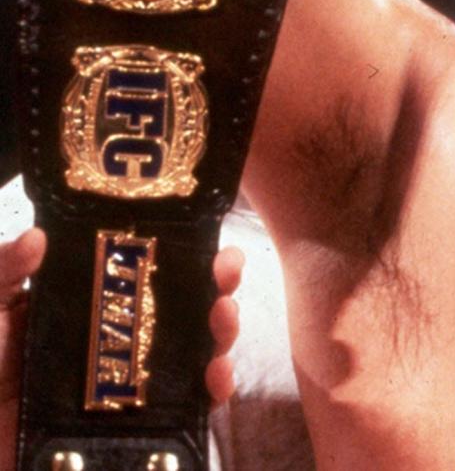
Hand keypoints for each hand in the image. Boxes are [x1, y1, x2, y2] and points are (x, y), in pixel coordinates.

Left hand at [0, 228, 240, 470]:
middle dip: (216, 283)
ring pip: (196, 349)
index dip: (183, 248)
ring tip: (224, 317)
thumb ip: (4, 273)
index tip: (205, 233)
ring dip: (222, 329)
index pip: (145, 269)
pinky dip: (214, 391)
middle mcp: (118, 338)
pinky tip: (218, 376)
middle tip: (227, 272)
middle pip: (184, 304)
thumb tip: (39, 236)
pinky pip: (190, 408)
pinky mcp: (138, 427)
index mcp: (87, 306)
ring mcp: (131, 383)